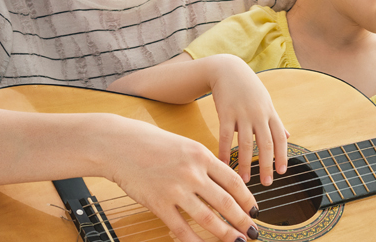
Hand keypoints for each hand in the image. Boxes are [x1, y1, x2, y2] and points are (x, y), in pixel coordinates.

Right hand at [107, 120, 259, 241]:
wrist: (120, 145)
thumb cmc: (152, 143)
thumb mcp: (186, 146)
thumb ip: (204, 164)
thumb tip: (224, 184)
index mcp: (202, 155)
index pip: (233, 181)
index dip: (248, 199)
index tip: (255, 210)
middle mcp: (192, 173)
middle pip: (225, 202)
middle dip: (242, 220)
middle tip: (253, 231)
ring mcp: (175, 189)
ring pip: (207, 218)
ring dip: (225, 233)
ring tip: (237, 241)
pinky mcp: (158, 203)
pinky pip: (181, 228)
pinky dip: (194, 241)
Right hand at [208, 55, 288, 185]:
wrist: (228, 70)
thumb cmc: (249, 88)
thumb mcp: (266, 102)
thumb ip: (276, 121)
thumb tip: (289, 136)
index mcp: (270, 113)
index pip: (280, 138)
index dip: (282, 156)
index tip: (282, 172)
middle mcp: (259, 114)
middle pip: (266, 144)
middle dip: (267, 165)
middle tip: (267, 183)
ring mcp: (242, 114)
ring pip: (246, 143)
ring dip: (246, 164)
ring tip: (245, 180)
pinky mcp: (226, 113)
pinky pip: (226, 137)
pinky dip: (225, 152)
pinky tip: (223, 164)